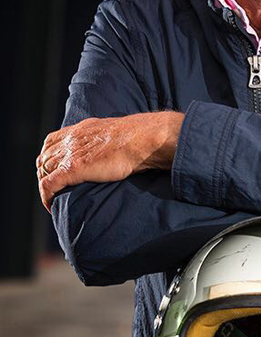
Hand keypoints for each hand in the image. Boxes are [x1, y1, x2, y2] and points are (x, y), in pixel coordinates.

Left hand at [36, 112, 183, 212]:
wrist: (140, 139)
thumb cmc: (137, 137)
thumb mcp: (115, 132)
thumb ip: (107, 140)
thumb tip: (118, 149)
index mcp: (80, 130)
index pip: (51, 142)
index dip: (49, 156)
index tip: (55, 168)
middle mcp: (71, 140)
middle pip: (45, 157)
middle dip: (45, 173)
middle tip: (54, 188)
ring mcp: (70, 154)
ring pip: (44, 171)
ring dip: (46, 185)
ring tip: (54, 197)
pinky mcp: (72, 169)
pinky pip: (48, 184)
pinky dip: (46, 196)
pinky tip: (51, 205)